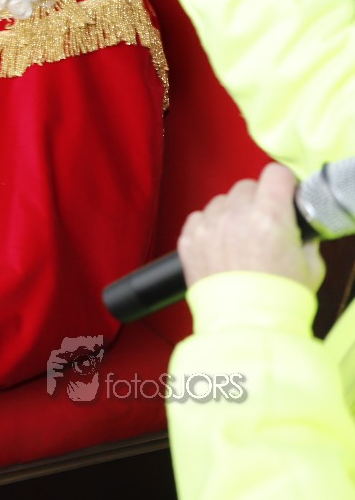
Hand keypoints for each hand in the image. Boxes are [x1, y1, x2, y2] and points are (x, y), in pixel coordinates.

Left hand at [178, 163, 323, 291]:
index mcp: (269, 217)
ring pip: (221, 201)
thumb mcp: (311, 266)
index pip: (275, 174)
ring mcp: (209, 226)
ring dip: (232, 212)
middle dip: (258, 199)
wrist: (245, 325)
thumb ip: (304, 238)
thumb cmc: (279, 300)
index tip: (286, 193)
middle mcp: (235, 216)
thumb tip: (301, 227)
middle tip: (265, 222)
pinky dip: (210, 226)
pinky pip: (199, 217)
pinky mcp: (189, 239)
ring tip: (241, 239)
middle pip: (246, 186)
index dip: (284, 183)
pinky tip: (222, 245)